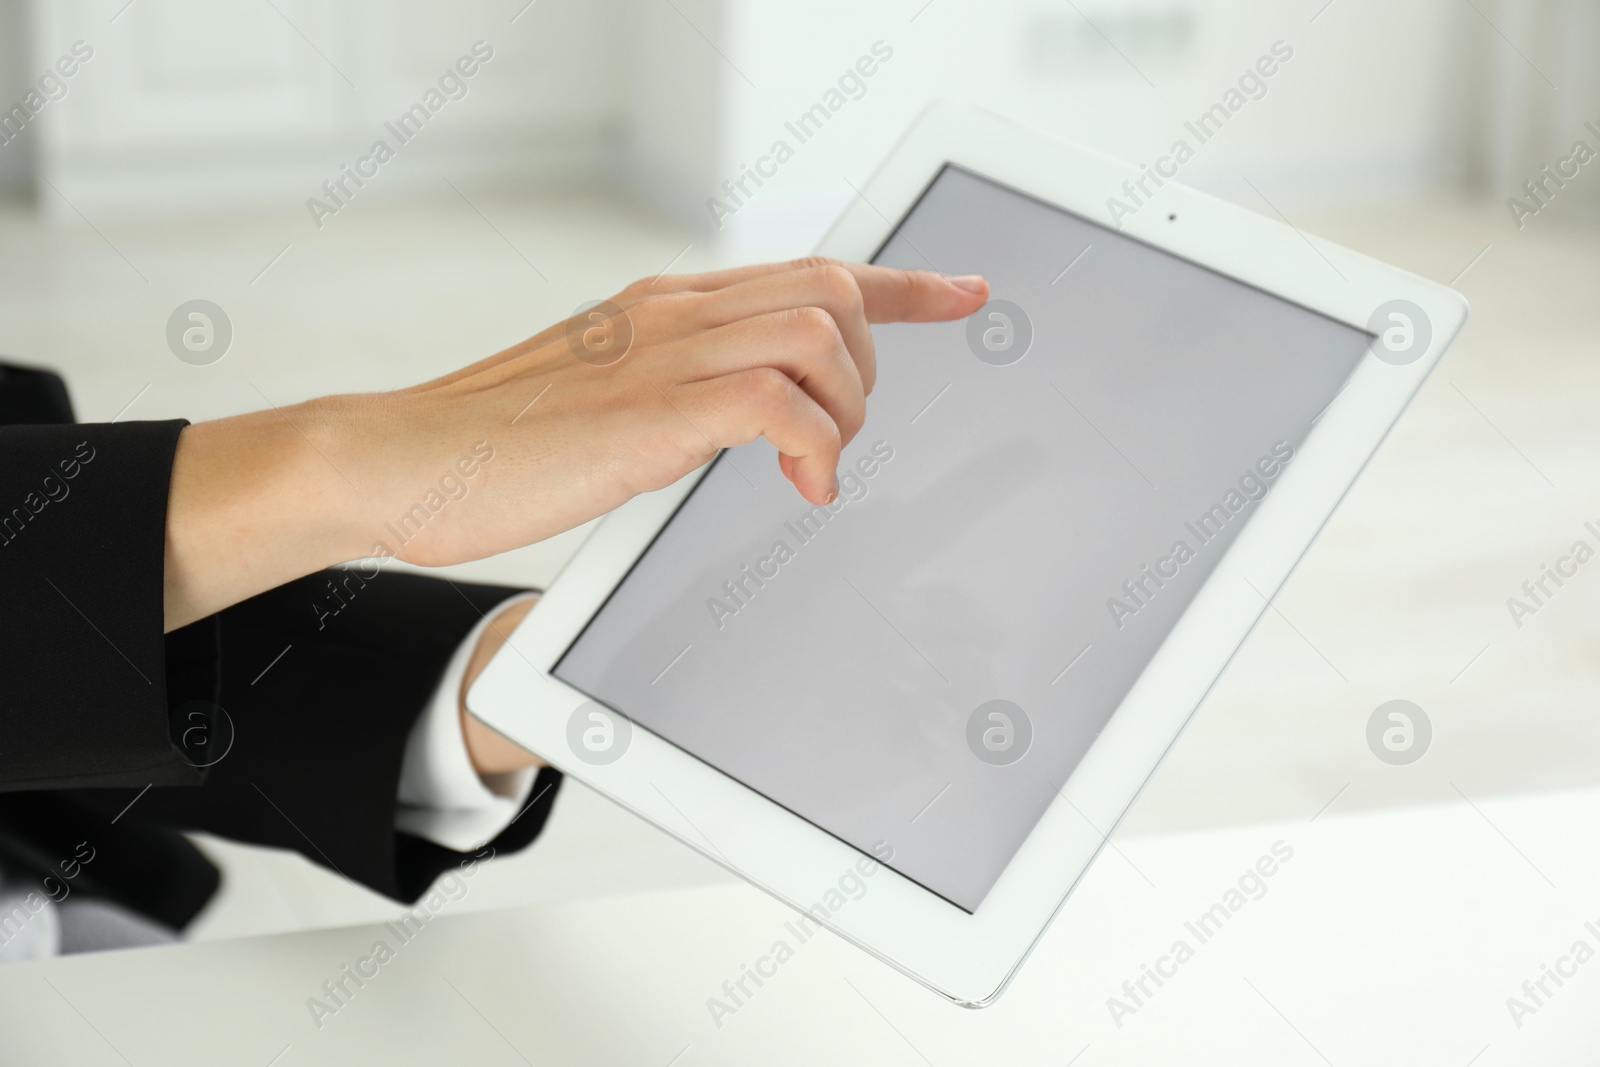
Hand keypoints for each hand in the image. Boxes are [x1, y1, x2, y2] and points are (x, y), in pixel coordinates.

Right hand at [164, 257, 987, 628]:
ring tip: (813, 465)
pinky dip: (814, 445)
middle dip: (876, 364)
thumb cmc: (492, 445)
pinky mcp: (650, 412)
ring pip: (821, 336)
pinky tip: (801, 487)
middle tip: (845, 433)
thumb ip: (675, 392)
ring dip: (846, 409)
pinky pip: (779, 403)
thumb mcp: (601, 399)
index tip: (964, 295)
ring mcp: (661, 355)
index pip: (808, 271)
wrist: (398, 459)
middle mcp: (672, 313)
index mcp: (664, 306)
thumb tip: (743, 420)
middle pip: (832, 289)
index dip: (904, 287)